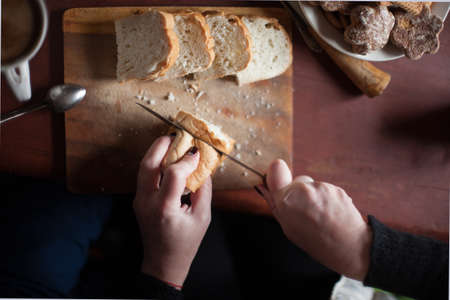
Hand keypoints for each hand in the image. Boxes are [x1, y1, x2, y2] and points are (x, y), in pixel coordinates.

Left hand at [134, 136, 211, 288]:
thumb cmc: (186, 243)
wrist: (163, 262)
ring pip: (142, 167)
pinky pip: (144, 175)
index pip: (172, 174)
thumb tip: (204, 167)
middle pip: (148, 164)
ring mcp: (139, 200)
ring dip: (156, 152)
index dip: (186, 160)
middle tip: (176, 136)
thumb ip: (203, 190)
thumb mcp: (203, 218)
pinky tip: (167, 159)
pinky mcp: (138, 200)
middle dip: (162, 145)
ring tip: (171, 142)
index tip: (197, 153)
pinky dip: (154, 163)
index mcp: (164, 208)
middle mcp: (147, 202)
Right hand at [258, 159, 371, 280]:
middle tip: (306, 212)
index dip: (276, 173)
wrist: (348, 246)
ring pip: (312, 186)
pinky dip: (327, 198)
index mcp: (286, 202)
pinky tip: (330, 212)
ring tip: (320, 215)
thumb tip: (263, 187)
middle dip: (298, 192)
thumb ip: (276, 205)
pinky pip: (325, 189)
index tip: (277, 175)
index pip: (275, 171)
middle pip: (296, 181)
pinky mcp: (335, 188)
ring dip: (314, 196)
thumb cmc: (316, 241)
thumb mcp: (288, 228)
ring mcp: (321, 188)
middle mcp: (303, 191)